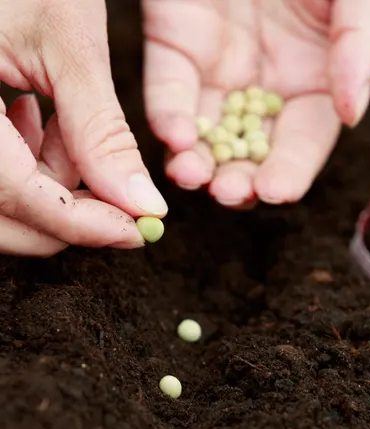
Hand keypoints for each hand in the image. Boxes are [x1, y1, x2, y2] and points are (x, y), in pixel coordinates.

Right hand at [0, 0, 166, 255]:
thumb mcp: (66, 42)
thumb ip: (102, 131)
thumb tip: (143, 204)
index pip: (16, 194)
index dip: (83, 222)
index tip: (136, 231)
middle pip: (2, 220)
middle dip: (67, 213)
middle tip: (113, 185)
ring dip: (48, 187)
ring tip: (61, 122)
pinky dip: (26, 167)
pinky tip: (34, 117)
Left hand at [143, 0, 369, 207]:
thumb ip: (360, 48)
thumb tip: (353, 113)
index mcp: (314, 84)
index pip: (303, 142)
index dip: (290, 171)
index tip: (275, 192)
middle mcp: (264, 89)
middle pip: (250, 150)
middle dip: (238, 178)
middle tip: (228, 194)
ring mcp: (219, 71)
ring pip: (205, 132)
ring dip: (197, 162)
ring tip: (192, 177)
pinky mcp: (175, 48)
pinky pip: (168, 91)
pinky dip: (169, 116)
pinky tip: (174, 136)